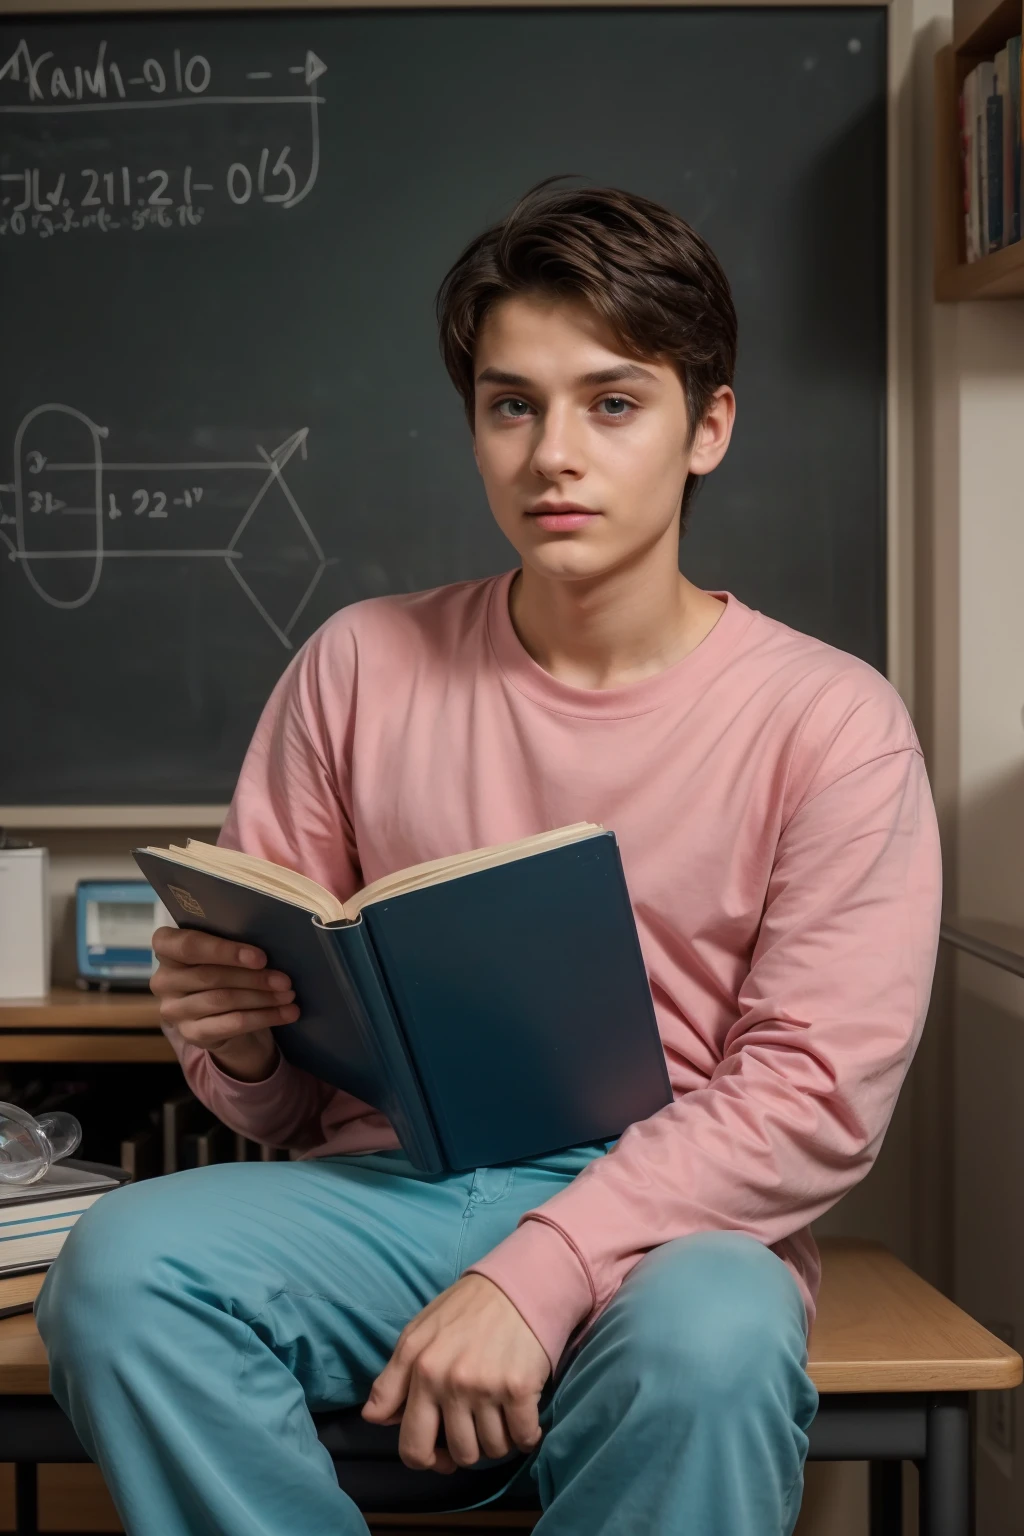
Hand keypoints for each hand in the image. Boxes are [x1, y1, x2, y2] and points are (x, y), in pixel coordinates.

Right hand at [150, 927, 296, 1081]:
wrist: (223, 1017)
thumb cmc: (226, 972)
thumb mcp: (225, 954)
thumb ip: (234, 948)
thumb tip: (268, 951)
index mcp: (167, 949)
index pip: (187, 945)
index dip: (224, 951)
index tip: (260, 957)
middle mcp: (163, 980)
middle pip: (211, 976)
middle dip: (253, 977)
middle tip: (285, 980)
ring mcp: (174, 1010)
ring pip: (223, 1000)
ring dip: (262, 998)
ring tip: (288, 995)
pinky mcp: (191, 1034)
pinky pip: (231, 1024)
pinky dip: (263, 1017)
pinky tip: (286, 1013)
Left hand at [362, 1274, 549, 1472]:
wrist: (518, 1283)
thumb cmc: (465, 1310)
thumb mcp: (417, 1334)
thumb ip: (391, 1380)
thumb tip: (372, 1418)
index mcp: (419, 1369)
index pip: (412, 1447)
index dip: (427, 1461)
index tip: (442, 1452)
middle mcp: (449, 1381)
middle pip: (459, 1454)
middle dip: (468, 1451)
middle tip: (477, 1429)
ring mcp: (485, 1386)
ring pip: (492, 1450)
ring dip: (499, 1440)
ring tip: (500, 1415)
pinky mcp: (519, 1388)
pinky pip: (524, 1438)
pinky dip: (527, 1434)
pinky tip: (524, 1418)